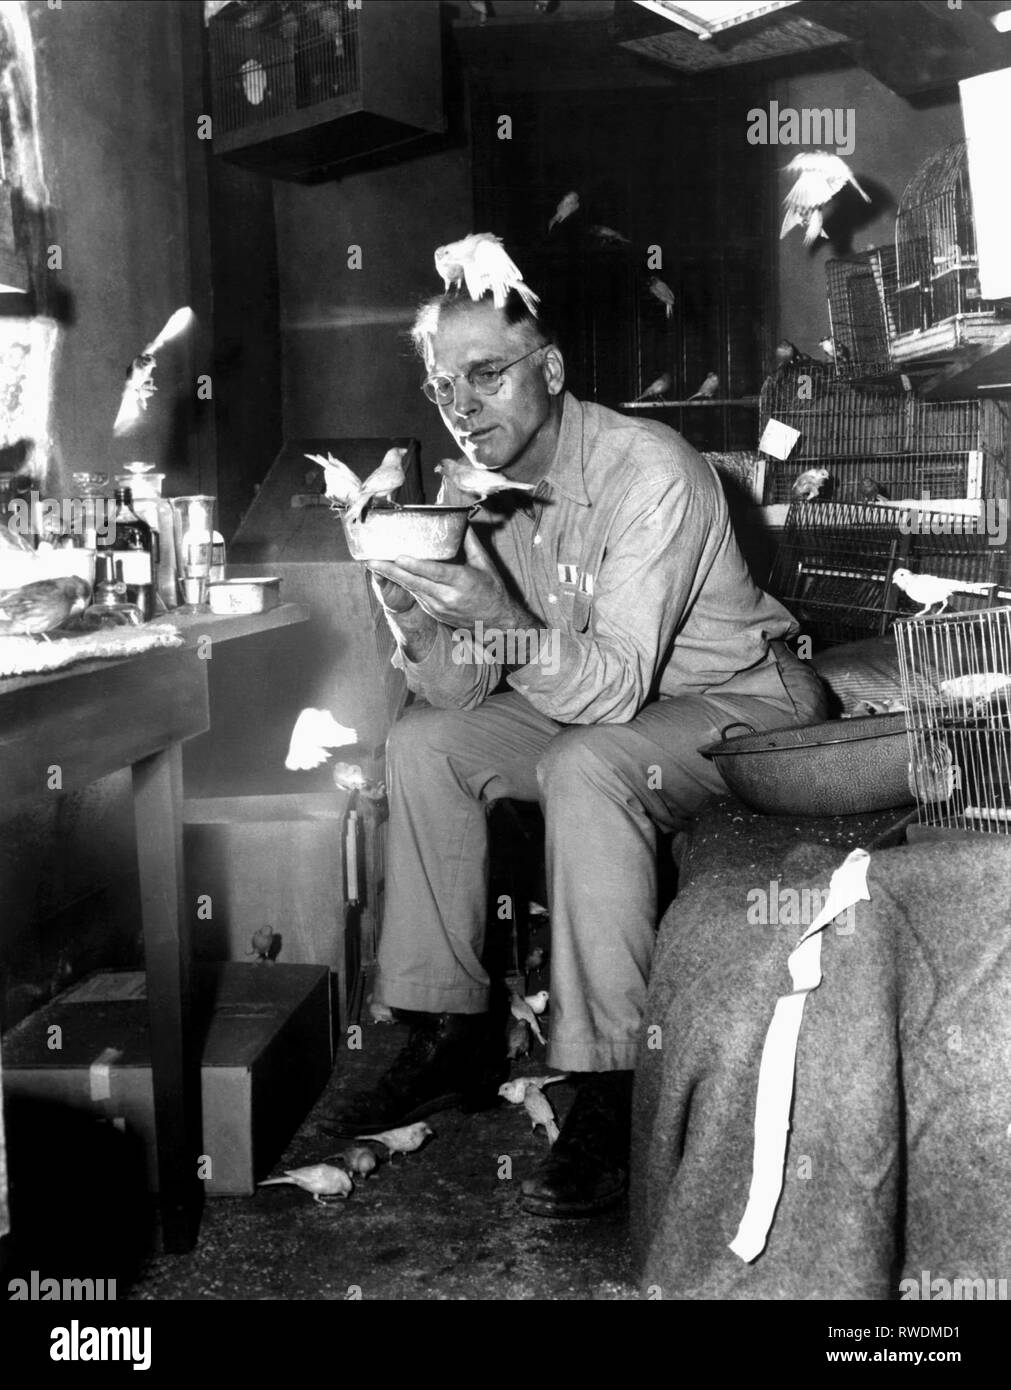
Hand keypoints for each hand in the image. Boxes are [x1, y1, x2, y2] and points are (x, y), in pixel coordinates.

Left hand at [369, 529, 532, 631]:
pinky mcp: (433, 612)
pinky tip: (390, 573)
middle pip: (415, 583)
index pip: (435, 573)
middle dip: (392, 571)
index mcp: (463, 582)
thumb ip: (471, 543)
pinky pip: (415, 594)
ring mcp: (439, 607)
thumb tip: (462, 522)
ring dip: (392, 577)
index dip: (416, 566)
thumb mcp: (485, 564)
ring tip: (374, 563)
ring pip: (411, 589)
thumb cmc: (492, 590)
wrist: (496, 623)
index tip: (399, 557)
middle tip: (372, 560)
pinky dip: (403, 583)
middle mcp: (448, 597)